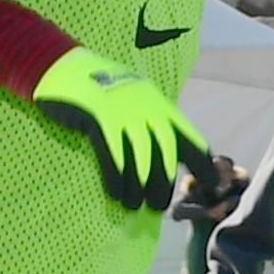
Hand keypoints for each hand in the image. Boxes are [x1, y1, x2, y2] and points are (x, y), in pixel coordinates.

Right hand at [32, 47, 204, 212]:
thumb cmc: (99, 88)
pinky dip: (116, 179)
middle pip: (166, 153)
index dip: (203, 165)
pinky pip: (113, 155)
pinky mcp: (99, 118)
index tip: (210, 186)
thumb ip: (152, 122)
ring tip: (136, 206)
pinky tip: (116, 195)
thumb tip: (167, 158)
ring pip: (141, 158)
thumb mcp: (135, 99)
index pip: (191, 139)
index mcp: (160, 106)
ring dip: (140, 187)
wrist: (62, 66)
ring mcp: (124, 113)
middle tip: (158, 207)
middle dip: (165, 184)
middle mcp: (147, 109)